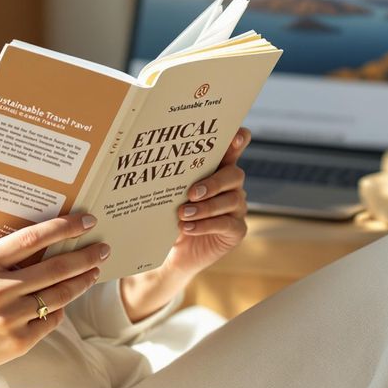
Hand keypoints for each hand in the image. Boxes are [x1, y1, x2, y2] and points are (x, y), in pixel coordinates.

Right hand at [0, 212, 110, 382]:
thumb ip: (4, 257)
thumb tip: (50, 241)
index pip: (33, 239)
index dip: (63, 228)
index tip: (85, 221)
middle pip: (55, 269)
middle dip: (85, 256)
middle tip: (102, 248)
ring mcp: (9, 318)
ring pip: (60, 296)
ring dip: (82, 282)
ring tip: (92, 272)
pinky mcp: (17, 342)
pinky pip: (51, 320)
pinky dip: (59, 309)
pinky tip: (63, 301)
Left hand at [119, 128, 250, 322]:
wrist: (172, 252)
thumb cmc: (170, 216)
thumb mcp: (168, 195)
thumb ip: (169, 179)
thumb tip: (149, 162)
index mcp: (217, 170)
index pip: (232, 150)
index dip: (238, 142)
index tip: (236, 135)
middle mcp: (231, 186)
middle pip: (235, 174)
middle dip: (213, 182)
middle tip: (191, 192)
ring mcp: (236, 208)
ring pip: (232, 200)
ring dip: (206, 207)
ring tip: (183, 214)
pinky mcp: (236, 230)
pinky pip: (227, 224)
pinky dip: (206, 225)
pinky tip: (189, 227)